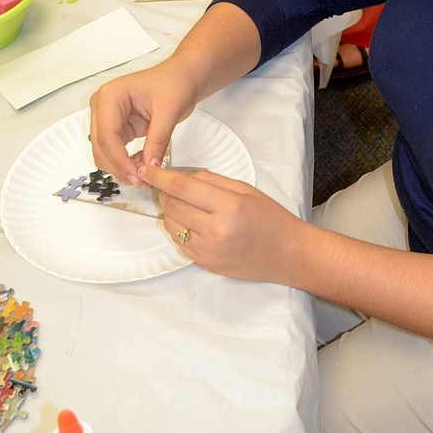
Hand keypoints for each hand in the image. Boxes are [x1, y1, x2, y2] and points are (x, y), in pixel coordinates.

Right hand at [89, 60, 197, 185]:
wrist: (183, 77)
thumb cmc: (175, 83)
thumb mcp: (169, 111)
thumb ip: (158, 140)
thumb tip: (150, 168)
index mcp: (110, 96)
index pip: (106, 136)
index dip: (119, 160)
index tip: (136, 176)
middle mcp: (103, 106)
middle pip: (101, 147)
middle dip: (119, 167)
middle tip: (142, 182)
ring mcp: (108, 117)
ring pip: (104, 152)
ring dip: (121, 167)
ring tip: (145, 175)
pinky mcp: (117, 127)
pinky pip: (115, 151)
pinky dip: (125, 162)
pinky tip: (143, 165)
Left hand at [142, 163, 304, 282]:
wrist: (286, 253)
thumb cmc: (270, 219)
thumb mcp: (246, 190)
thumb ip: (213, 181)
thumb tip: (183, 175)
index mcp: (228, 206)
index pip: (182, 187)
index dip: (159, 176)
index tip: (147, 169)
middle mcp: (215, 230)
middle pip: (172, 205)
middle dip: (166, 193)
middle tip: (173, 187)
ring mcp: (208, 250)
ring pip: (171, 225)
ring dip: (172, 212)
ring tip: (190, 207)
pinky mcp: (204, 263)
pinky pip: (179, 242)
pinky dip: (181, 229)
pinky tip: (197, 224)